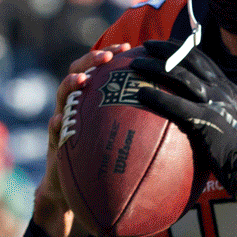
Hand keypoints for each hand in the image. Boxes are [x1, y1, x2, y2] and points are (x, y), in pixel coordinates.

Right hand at [32, 43, 130, 236]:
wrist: (79, 189)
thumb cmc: (108, 161)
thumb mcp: (128, 141)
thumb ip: (146, 125)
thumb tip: (183, 117)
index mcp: (95, 99)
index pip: (103, 70)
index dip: (114, 54)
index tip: (129, 47)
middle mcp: (78, 104)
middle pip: (80, 72)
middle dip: (91, 60)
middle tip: (106, 57)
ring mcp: (64, 120)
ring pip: (63, 96)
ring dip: (70, 84)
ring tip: (82, 81)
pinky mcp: (55, 141)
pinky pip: (53, 131)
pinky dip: (55, 124)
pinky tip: (59, 121)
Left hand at [131, 40, 236, 208]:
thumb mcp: (231, 118)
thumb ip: (215, 107)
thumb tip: (193, 108)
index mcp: (226, 86)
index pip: (201, 58)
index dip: (180, 48)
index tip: (163, 44)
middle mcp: (220, 88)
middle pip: (188, 59)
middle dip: (164, 48)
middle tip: (144, 46)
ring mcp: (213, 102)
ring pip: (179, 75)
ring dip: (155, 67)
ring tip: (136, 65)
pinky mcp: (204, 120)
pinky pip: (175, 104)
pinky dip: (156, 96)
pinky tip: (141, 94)